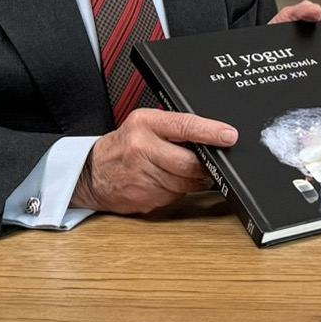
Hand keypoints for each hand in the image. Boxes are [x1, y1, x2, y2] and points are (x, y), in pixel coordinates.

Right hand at [72, 107, 236, 214]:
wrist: (91, 173)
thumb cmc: (123, 146)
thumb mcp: (144, 124)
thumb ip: (174, 127)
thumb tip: (213, 136)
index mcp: (145, 124)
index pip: (185, 125)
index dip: (210, 132)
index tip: (229, 136)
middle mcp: (142, 148)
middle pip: (189, 162)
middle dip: (205, 165)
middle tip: (210, 163)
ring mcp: (142, 176)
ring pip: (186, 182)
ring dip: (192, 180)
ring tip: (180, 170)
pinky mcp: (144, 197)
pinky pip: (175, 196)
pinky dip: (177, 190)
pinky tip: (165, 182)